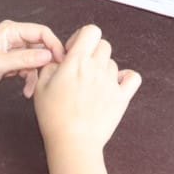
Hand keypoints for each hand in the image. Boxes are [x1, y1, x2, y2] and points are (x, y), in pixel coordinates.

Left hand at [0, 20, 63, 99]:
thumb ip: (24, 58)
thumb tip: (48, 54)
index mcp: (10, 30)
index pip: (41, 32)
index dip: (54, 45)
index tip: (61, 61)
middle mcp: (13, 39)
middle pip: (41, 46)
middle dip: (46, 62)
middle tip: (49, 78)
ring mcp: (11, 52)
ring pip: (35, 60)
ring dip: (36, 75)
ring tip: (31, 90)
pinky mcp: (9, 65)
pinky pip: (27, 70)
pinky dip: (28, 80)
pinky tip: (25, 92)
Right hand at [33, 25, 140, 157]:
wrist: (72, 143)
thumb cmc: (53, 116)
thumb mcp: (41, 85)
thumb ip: (50, 65)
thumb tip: (59, 60)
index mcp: (77, 61)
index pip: (91, 31)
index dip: (81, 37)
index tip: (73, 50)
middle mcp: (96, 67)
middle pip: (103, 44)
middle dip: (92, 51)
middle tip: (82, 68)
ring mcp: (111, 82)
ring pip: (113, 62)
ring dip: (103, 67)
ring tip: (92, 84)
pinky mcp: (122, 98)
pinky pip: (133, 78)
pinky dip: (126, 78)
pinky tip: (114, 85)